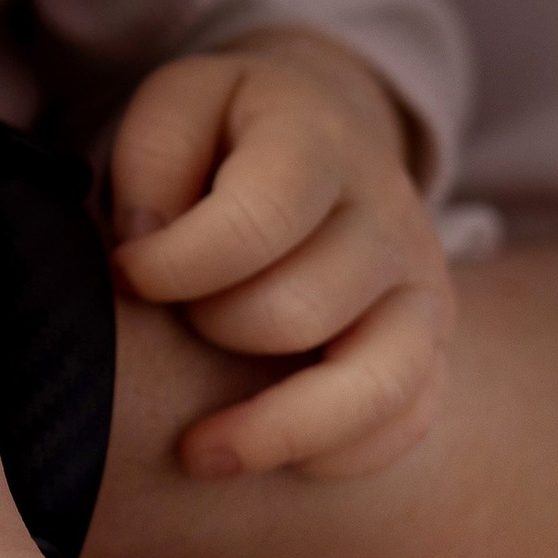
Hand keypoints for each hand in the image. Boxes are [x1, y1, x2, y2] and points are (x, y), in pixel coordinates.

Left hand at [111, 28, 454, 480]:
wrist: (327, 126)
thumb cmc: (229, 130)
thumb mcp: (179, 104)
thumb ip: (152, 159)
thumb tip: (146, 246)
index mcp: (319, 142)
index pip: (257, 220)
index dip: (174, 265)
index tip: (124, 274)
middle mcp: (388, 216)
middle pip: (301, 311)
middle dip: (216, 328)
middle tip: (178, 317)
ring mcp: (422, 286)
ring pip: (377, 384)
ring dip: (277, 429)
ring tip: (201, 453)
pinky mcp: (433, 345)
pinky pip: (408, 422)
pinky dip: (338, 454)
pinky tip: (265, 452)